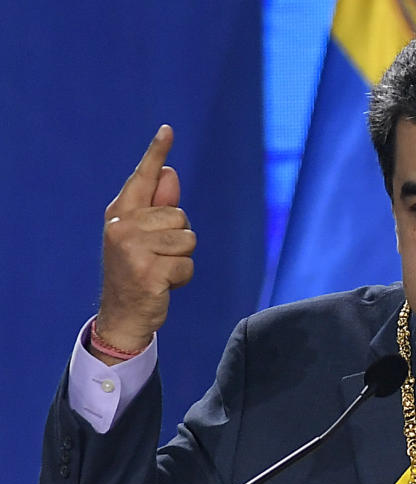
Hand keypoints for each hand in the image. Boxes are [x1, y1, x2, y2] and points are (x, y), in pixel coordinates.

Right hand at [94, 125, 195, 361]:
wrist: (123, 314)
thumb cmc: (138, 271)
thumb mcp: (145, 237)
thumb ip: (158, 206)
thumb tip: (171, 172)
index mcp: (121, 213)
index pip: (142, 177)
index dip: (156, 153)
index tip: (167, 130)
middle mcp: (122, 225)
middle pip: (180, 215)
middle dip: (178, 239)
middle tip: (157, 258)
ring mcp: (132, 247)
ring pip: (188, 239)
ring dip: (182, 259)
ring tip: (160, 271)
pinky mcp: (147, 270)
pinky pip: (188, 264)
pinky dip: (182, 278)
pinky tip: (163, 285)